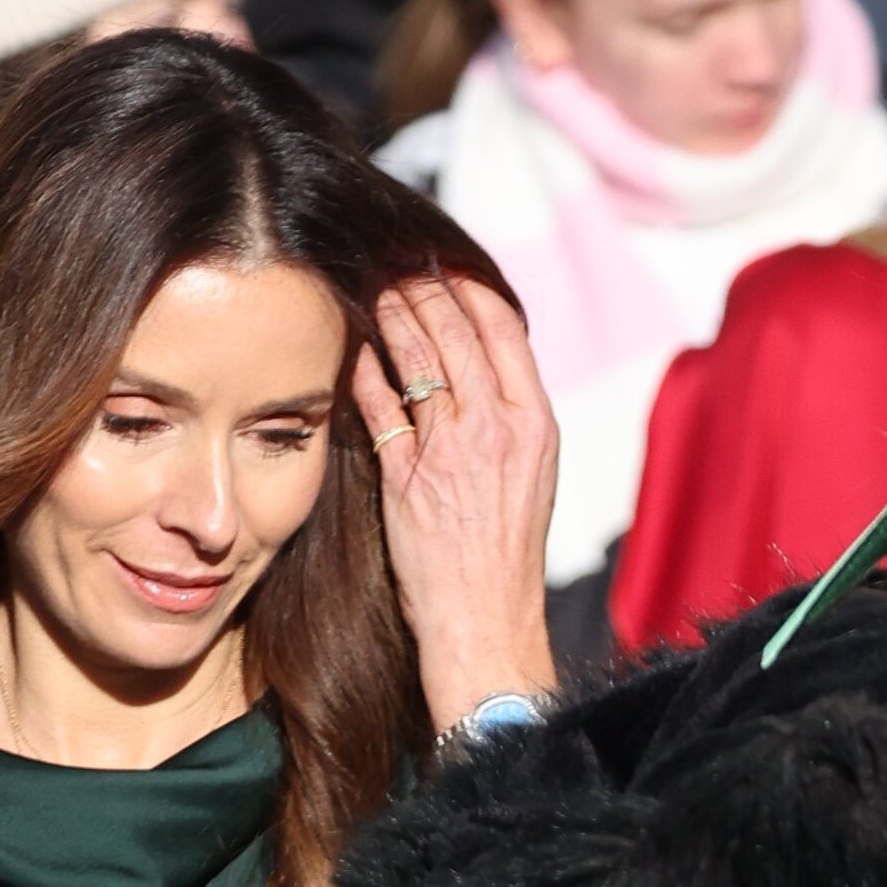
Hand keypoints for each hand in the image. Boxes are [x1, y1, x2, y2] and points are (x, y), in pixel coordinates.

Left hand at [353, 274, 559, 733]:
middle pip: (454, 330)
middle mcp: (496, 429)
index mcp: (536, 423)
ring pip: (416, 358)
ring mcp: (450, 453)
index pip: (502, 326)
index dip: (469, 286)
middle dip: (422, 286)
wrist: (487, 624)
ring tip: (372, 290)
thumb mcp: (531, 474)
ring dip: (389, 315)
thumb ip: (509, 416)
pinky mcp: (407, 481)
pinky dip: (364, 372)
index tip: (445, 265)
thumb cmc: (506, 556)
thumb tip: (480, 364)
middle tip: (397, 262)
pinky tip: (351, 351)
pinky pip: (379, 407)